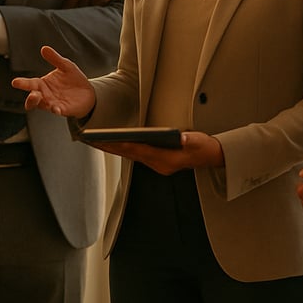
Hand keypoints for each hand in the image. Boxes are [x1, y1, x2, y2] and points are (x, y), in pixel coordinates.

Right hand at [12, 45, 95, 117]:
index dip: (22, 83)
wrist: (88, 92)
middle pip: (33, 98)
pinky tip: (56, 109)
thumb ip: (55, 58)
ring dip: (41, 103)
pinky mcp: (63, 110)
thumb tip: (44, 48)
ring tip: (41, 99)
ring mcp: (53, 103)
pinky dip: (55, 110)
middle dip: (31, 98)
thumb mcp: (66, 66)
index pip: (30, 84)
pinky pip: (56, 111)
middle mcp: (45, 95)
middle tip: (32, 94)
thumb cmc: (74, 79)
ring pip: (42, 106)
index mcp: (43, 84)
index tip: (15, 82)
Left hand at [93, 130, 224, 174]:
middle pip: (129, 154)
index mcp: (166, 159)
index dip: (123, 144)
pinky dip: (122, 148)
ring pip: (129, 155)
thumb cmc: (204, 148)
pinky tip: (113, 142)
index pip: (139, 150)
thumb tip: (182, 138)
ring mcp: (156, 163)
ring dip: (113, 148)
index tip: (106, 140)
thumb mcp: (199, 142)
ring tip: (95, 140)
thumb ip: (190, 141)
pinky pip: (134, 155)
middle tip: (90, 139)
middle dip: (110, 147)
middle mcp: (158, 164)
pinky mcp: (156, 161)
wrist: (212, 157)